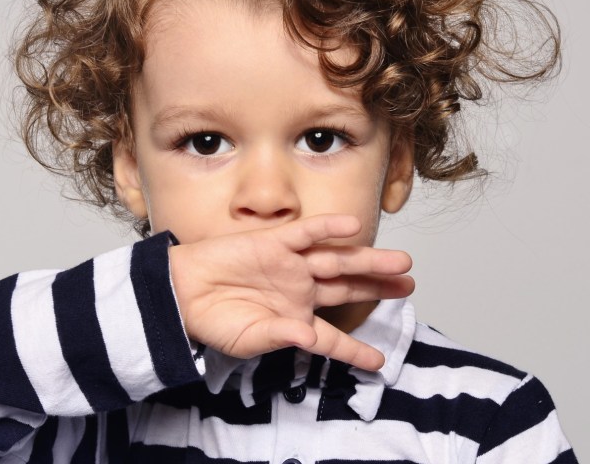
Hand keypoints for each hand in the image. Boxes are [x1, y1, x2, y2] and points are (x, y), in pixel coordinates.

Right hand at [168, 214, 413, 370]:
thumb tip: (308, 339)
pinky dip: (329, 229)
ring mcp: (289, 265)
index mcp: (293, 320)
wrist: (180, 293)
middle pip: (346, 287)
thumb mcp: (247, 339)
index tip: (379, 363)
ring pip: (337, 260)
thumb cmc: (211, 321)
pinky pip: (307, 234)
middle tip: (409, 285)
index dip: (355, 350)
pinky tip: (353, 227)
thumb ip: (279, 338)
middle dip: (378, 285)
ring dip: (367, 260)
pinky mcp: (274, 243)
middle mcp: (298, 290)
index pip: (332, 338)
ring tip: (400, 262)